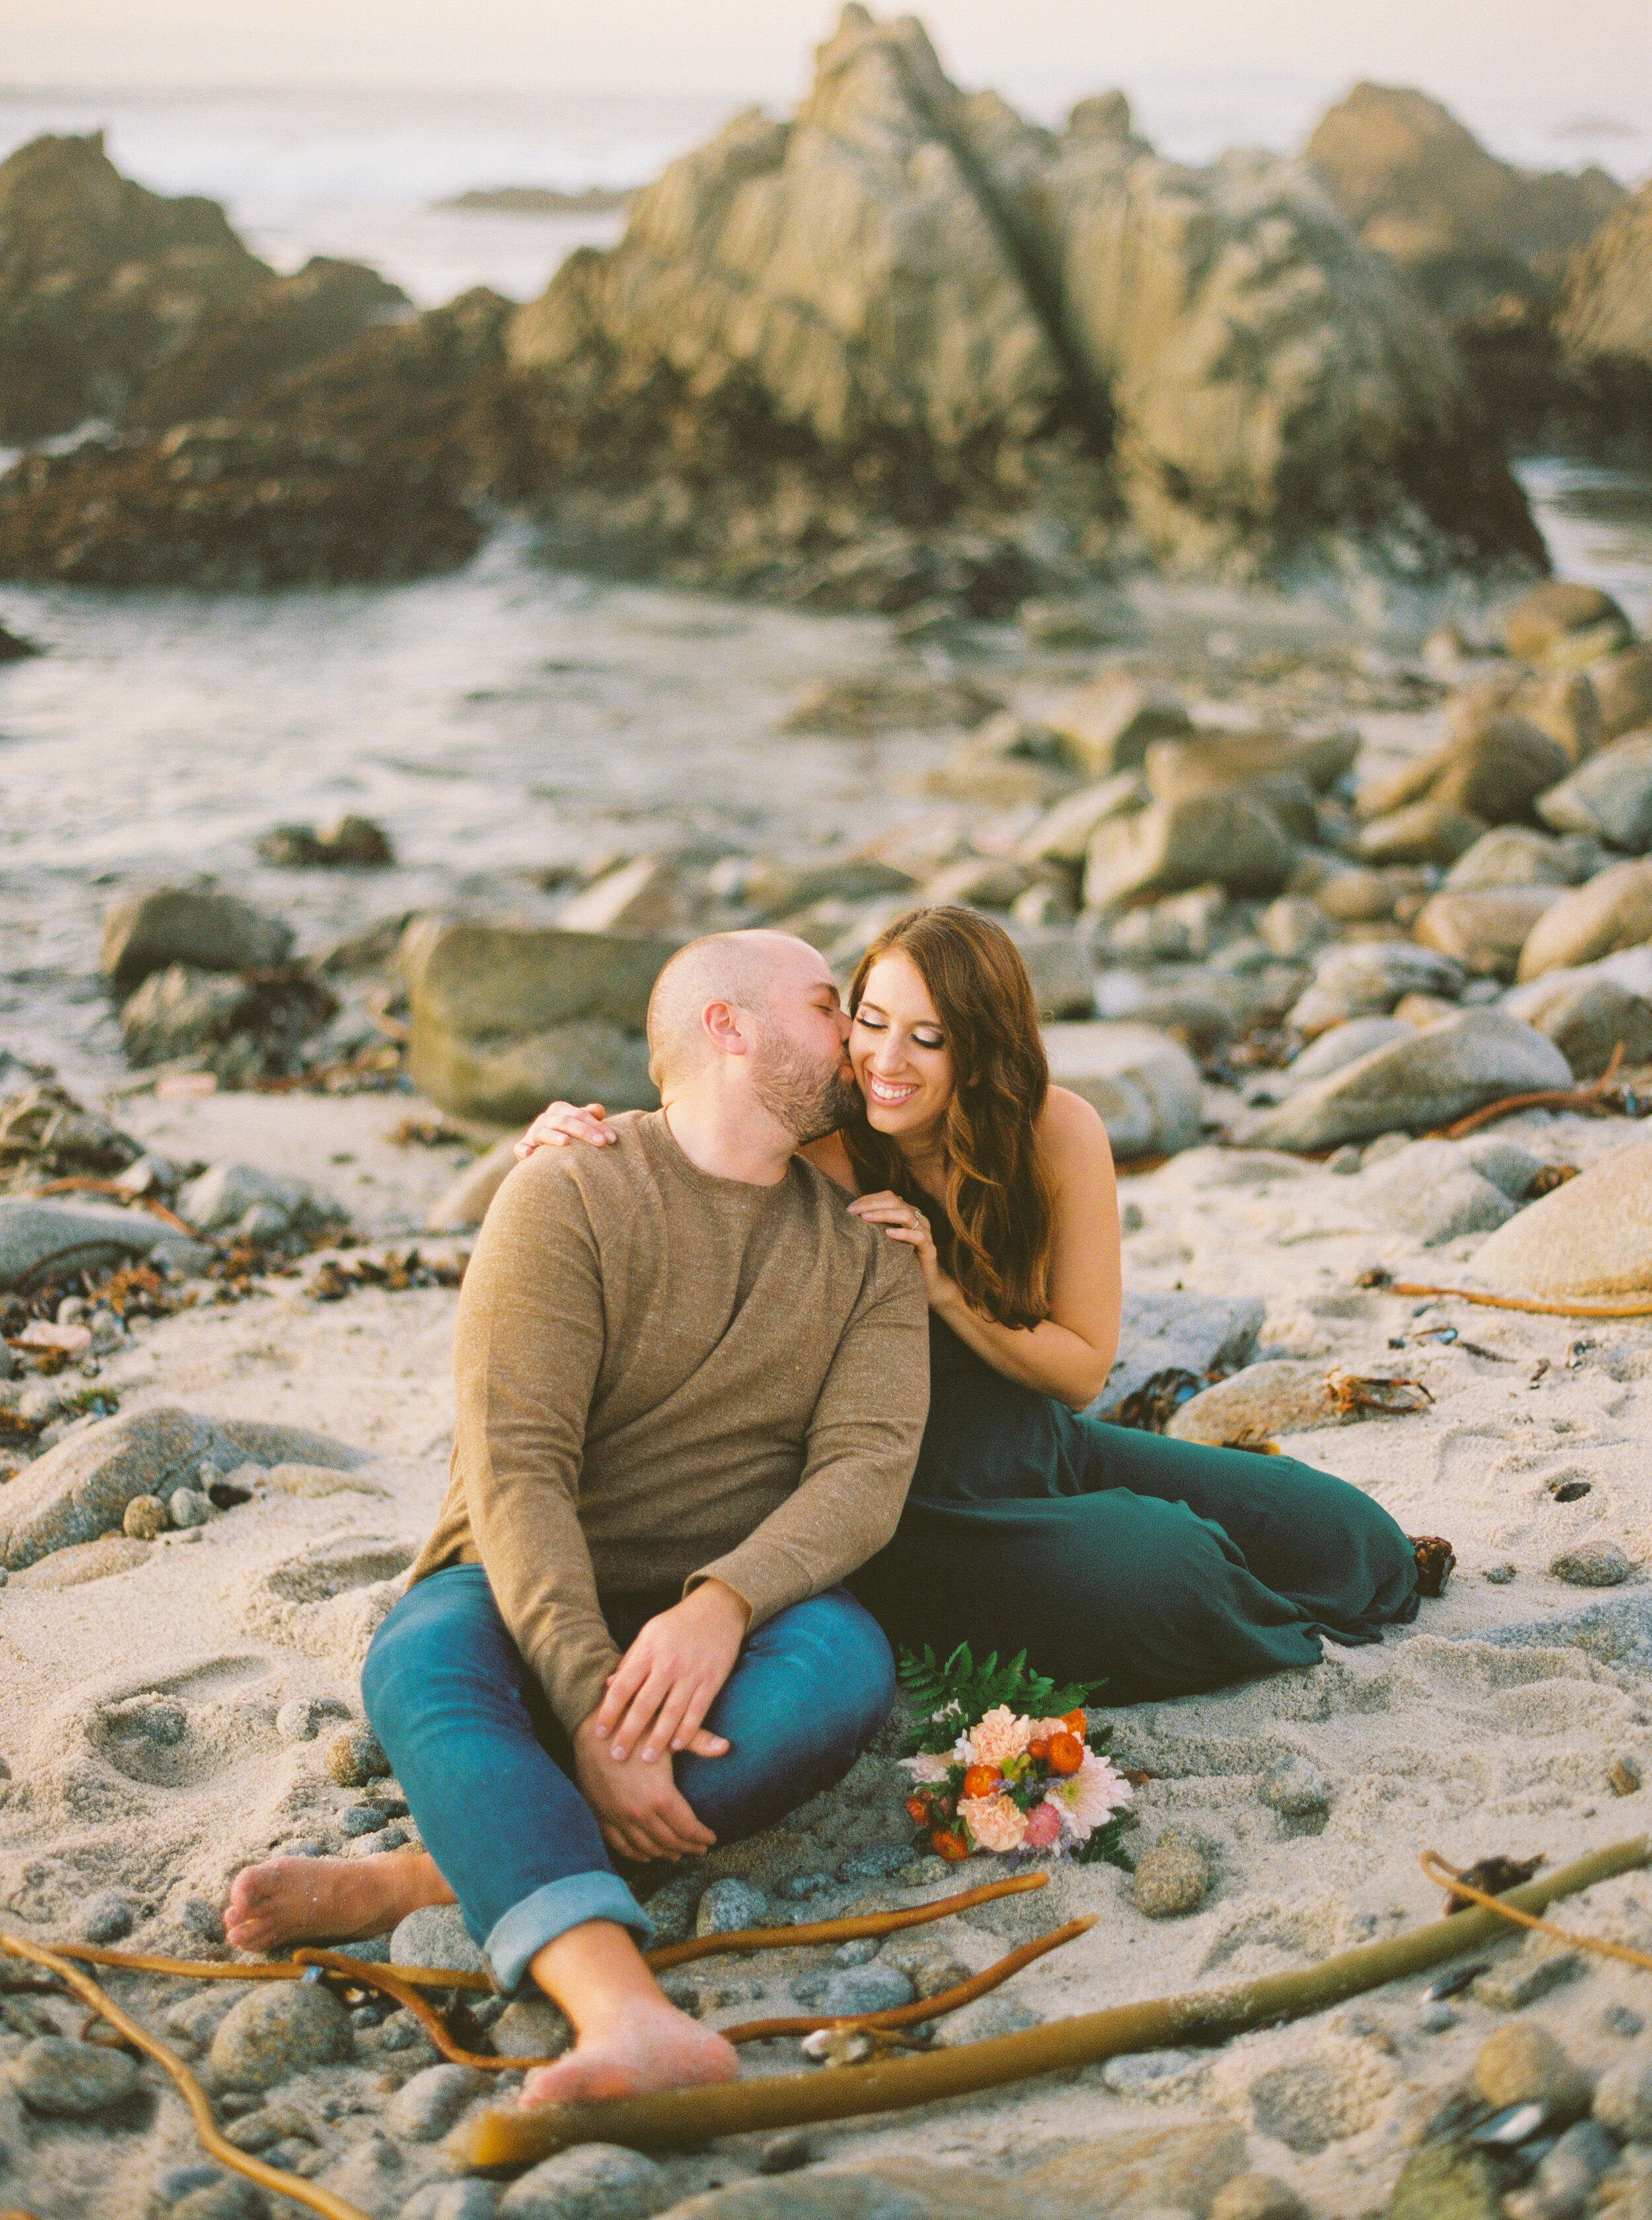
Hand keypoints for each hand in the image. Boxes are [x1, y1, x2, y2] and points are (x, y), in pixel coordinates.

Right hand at [514, 1101, 613, 1159]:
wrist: (545, 1149)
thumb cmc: (570, 1134)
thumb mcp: (580, 1123)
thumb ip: (590, 1116)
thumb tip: (598, 1109)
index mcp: (560, 1109)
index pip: (581, 1115)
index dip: (597, 1126)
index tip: (612, 1139)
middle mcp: (546, 1118)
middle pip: (565, 1122)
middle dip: (584, 1132)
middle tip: (601, 1143)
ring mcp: (533, 1132)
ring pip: (543, 1132)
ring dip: (553, 1137)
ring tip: (566, 1142)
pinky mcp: (524, 1147)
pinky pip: (520, 1148)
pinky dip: (523, 1150)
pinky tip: (529, 1154)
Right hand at [572, 1716, 716, 1862]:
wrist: (591, 1729)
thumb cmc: (633, 1727)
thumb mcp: (667, 1732)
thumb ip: (699, 1741)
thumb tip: (726, 1746)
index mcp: (659, 1796)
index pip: (687, 1827)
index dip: (702, 1836)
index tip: (711, 1838)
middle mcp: (639, 1813)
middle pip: (670, 1841)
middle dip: (688, 1847)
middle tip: (700, 1849)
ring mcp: (618, 1818)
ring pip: (647, 1848)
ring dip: (665, 1853)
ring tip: (678, 1854)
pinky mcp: (601, 1816)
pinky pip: (621, 1845)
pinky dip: (636, 1854)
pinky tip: (646, 1856)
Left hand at [591, 1581, 749, 1763]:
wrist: (717, 1609)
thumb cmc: (677, 1624)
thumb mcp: (648, 1635)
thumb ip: (631, 1661)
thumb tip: (609, 1685)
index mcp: (648, 1651)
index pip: (622, 1687)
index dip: (609, 1712)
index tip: (600, 1733)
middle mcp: (668, 1664)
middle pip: (644, 1705)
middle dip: (628, 1733)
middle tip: (617, 1755)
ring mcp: (691, 1673)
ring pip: (671, 1712)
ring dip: (658, 1738)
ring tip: (646, 1758)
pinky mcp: (711, 1680)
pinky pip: (697, 1710)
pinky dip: (687, 1730)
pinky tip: (677, 1746)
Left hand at [847, 1189, 943, 1300]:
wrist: (926, 1282)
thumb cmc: (903, 1259)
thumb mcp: (887, 1240)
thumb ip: (877, 1226)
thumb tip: (853, 1216)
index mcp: (908, 1213)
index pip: (889, 1197)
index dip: (869, 1199)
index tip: (850, 1207)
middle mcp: (918, 1218)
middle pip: (895, 1201)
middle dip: (871, 1204)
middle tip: (853, 1212)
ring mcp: (925, 1232)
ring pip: (906, 1215)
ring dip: (883, 1214)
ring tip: (865, 1218)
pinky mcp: (929, 1249)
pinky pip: (919, 1237)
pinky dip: (903, 1233)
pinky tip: (888, 1233)